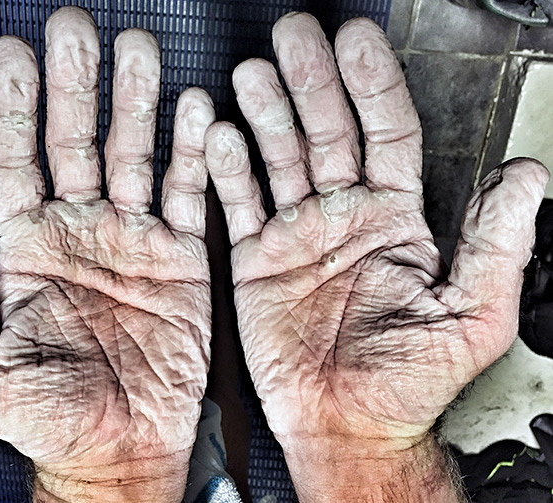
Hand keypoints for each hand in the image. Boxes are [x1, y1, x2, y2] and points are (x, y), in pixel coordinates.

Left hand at [0, 7, 214, 502]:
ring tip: (138, 52)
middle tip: (75, 32)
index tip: (11, 57)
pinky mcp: (182, 257)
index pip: (12, 161)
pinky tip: (197, 113)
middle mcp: (80, 232)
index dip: (10, 107)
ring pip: (134, 154)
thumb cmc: (51, 417)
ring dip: (136, 103)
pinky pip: (190, 195)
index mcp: (28, 250)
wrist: (122, 448)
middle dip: (75, 85)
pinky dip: (195, 154)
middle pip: (74, 141)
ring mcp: (134, 238)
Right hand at [205, 13, 547, 501]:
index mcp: (395, 221)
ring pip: (279, 158)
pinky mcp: (255, 259)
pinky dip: (227, 170)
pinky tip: (219, 135)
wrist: (345, 425)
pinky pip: (238, 205)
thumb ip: (494, 244)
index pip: (386, 133)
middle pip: (327, 131)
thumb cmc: (407, 382)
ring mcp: (297, 234)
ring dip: (265, 114)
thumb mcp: (470, 315)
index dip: (370, 85)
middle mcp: (344, 217)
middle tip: (292, 34)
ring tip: (251, 74)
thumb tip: (527, 180)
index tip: (354, 42)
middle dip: (309, 81)